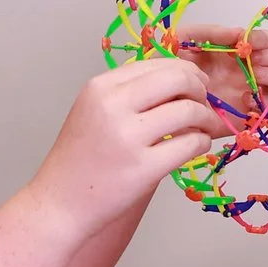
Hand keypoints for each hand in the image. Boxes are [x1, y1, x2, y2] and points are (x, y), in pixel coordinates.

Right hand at [23, 58, 226, 235]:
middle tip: (205, 103)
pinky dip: (202, 142)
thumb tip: (178, 79)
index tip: (195, 85)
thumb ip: (130, 93)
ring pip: (189, 111)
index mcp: (101, 87)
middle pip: (178, 78)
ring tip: (204, 128)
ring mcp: (128, 138)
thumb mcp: (95, 112)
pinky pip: (191, 144)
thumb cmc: (80, 160)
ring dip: (206, 118)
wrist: (60, 203)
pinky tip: (196, 146)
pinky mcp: (144, 168)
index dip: (185, 71)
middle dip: (200, 88)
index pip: (157, 63)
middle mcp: (113, 106)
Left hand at [177, 24, 267, 116]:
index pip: (265, 41)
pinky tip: (245, 101)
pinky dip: (266, 106)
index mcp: (237, 51)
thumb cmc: (170, 69)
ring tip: (250, 82)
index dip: (263, 39)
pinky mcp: (248, 118)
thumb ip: (211, 32)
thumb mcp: (185, 39)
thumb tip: (239, 33)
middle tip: (256, 63)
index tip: (249, 43)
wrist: (160, 102)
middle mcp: (250, 71)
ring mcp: (251, 94)